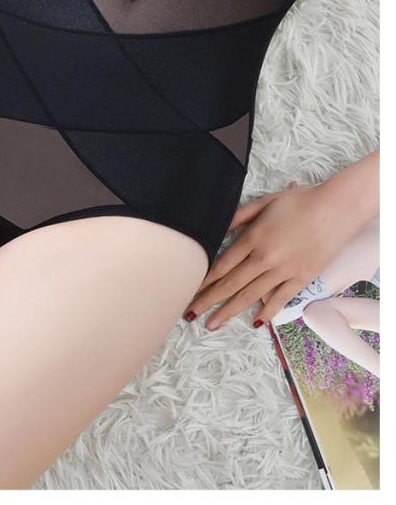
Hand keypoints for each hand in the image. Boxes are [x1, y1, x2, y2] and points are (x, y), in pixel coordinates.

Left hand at [182, 178, 369, 330]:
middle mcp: (265, 258)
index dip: (202, 279)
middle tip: (189, 313)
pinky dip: (267, 312)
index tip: (188, 289)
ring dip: (229, 311)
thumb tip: (215, 227)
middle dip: (208, 300)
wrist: (337, 209)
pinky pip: (280, 299)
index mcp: (253, 238)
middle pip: (230, 283)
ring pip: (250, 295)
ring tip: (212, 325)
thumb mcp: (263, 202)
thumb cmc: (299, 201)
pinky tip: (255, 323)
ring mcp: (284, 271)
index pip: (221, 264)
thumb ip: (238, 216)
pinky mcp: (302, 279)